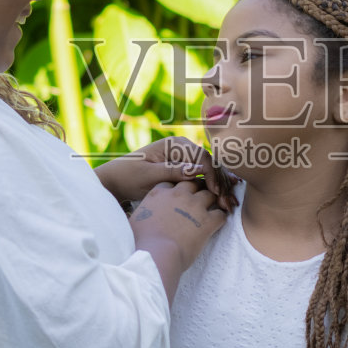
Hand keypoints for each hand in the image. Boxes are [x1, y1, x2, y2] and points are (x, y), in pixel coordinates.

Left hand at [96, 136, 237, 211]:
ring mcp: (184, 157)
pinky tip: (224, 199)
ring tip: (230, 204)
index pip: (201, 157)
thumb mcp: (150, 176)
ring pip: (210, 171)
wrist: (116, 180)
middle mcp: (182, 147)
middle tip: (229, 202)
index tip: (217, 193)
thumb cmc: (129, 176)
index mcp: (174, 144)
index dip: (212, 175)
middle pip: (209, 163)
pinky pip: (203, 177)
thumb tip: (199, 170)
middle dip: (221, 183)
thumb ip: (175, 172)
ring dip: (220, 187)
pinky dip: (213, 188)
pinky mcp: (184, 168)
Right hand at [129, 180, 226, 289]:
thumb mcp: (133, 222)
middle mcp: (178, 195)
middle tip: (200, 199)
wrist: (156, 254)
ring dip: (214, 200)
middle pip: (194, 183)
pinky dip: (223, 217)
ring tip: (216, 206)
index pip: (174, 182)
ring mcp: (194, 206)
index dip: (179, 188)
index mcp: (159, 193)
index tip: (180, 196)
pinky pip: (221, 214)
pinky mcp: (207, 221)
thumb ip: (139, 214)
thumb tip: (132, 218)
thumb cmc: (140, 242)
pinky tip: (220, 223)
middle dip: (198, 188)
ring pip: (211, 194)